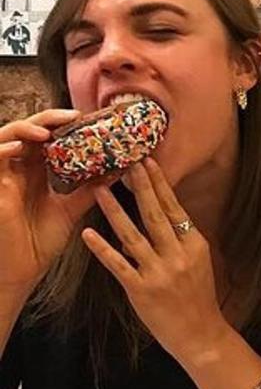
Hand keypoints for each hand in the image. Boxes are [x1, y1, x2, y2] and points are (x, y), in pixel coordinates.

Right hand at [0, 110, 97, 295]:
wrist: (20, 271)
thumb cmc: (40, 242)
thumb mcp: (72, 209)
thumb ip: (91, 189)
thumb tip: (121, 171)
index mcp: (38, 171)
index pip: (49, 137)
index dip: (65, 125)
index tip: (91, 120)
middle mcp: (19, 168)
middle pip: (28, 131)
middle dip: (48, 119)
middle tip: (73, 116)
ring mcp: (3, 176)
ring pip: (5, 137)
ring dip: (24, 129)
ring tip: (46, 132)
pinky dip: (2, 150)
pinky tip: (19, 149)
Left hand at [81, 159, 230, 365]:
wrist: (201, 334)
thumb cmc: (198, 298)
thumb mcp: (198, 263)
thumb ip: (179, 241)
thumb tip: (154, 219)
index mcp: (195, 244)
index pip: (175, 208)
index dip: (160, 184)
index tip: (149, 162)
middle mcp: (179, 255)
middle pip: (155, 214)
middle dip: (141, 186)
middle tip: (127, 162)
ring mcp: (160, 273)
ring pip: (133, 235)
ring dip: (115, 211)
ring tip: (99, 189)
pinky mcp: (141, 290)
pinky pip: (118, 265)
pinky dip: (102, 249)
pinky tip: (88, 234)